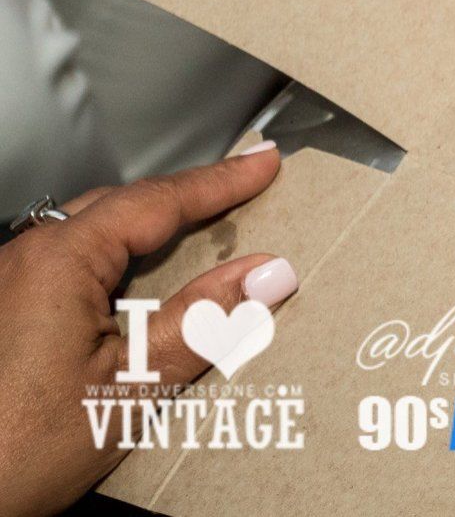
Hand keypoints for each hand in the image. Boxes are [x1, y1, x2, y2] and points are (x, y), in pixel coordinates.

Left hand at [0, 146, 295, 516]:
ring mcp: (4, 287)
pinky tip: (135, 285)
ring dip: (148, 230)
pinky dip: (115, 260)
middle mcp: (23, 260)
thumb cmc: (15, 450)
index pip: (157, 201)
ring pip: (90, 235)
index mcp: (58, 262)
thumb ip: (203, 322)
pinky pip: (67, 265)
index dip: (219, 181)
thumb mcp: (130, 386)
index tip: (263, 163)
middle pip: (120, 207)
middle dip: (184, 196)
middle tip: (241, 187)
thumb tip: (268, 274)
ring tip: (199, 230)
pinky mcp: (0, 316)